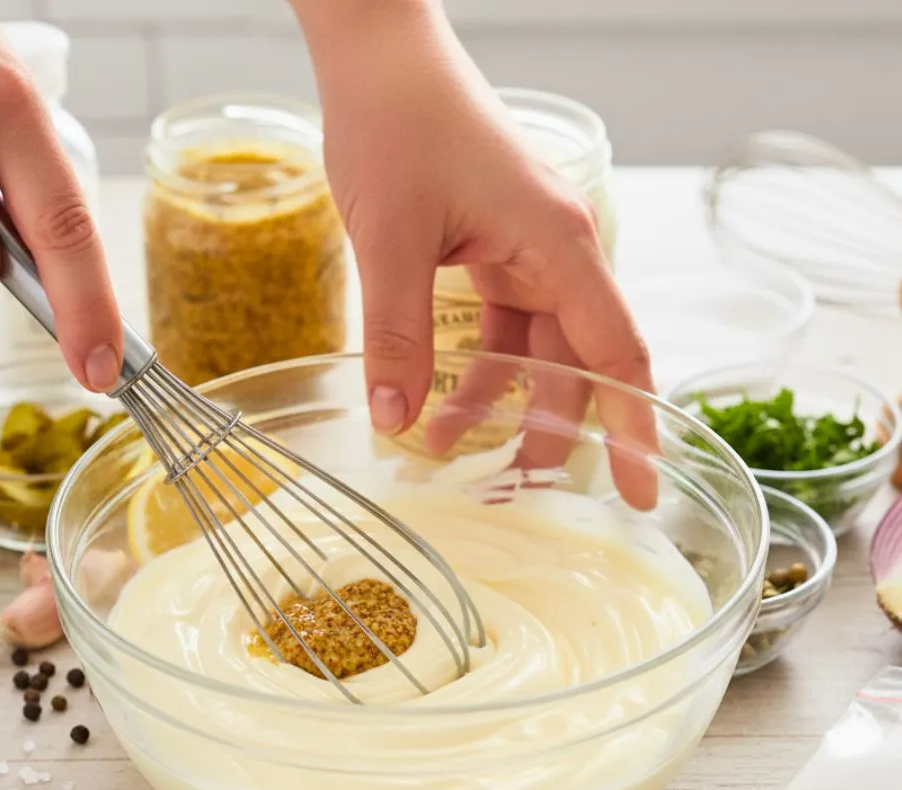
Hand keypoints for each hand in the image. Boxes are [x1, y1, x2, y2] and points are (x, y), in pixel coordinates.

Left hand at [292, 0, 655, 507]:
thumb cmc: (399, 126)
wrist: (379, 60)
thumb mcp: (392, 242)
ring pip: (533, 355)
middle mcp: (557, 256)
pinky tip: (432, 406)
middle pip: (576, 366)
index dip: (634, 428)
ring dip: (496, 408)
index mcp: (560, 247)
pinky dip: (471, 372)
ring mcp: (527, 256)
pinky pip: (498, 332)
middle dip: (548, 433)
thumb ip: (397, 336)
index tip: (641, 492)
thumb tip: (395, 422)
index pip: (618, 353)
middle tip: (517, 497)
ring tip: (448, 454)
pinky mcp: (493, 255)